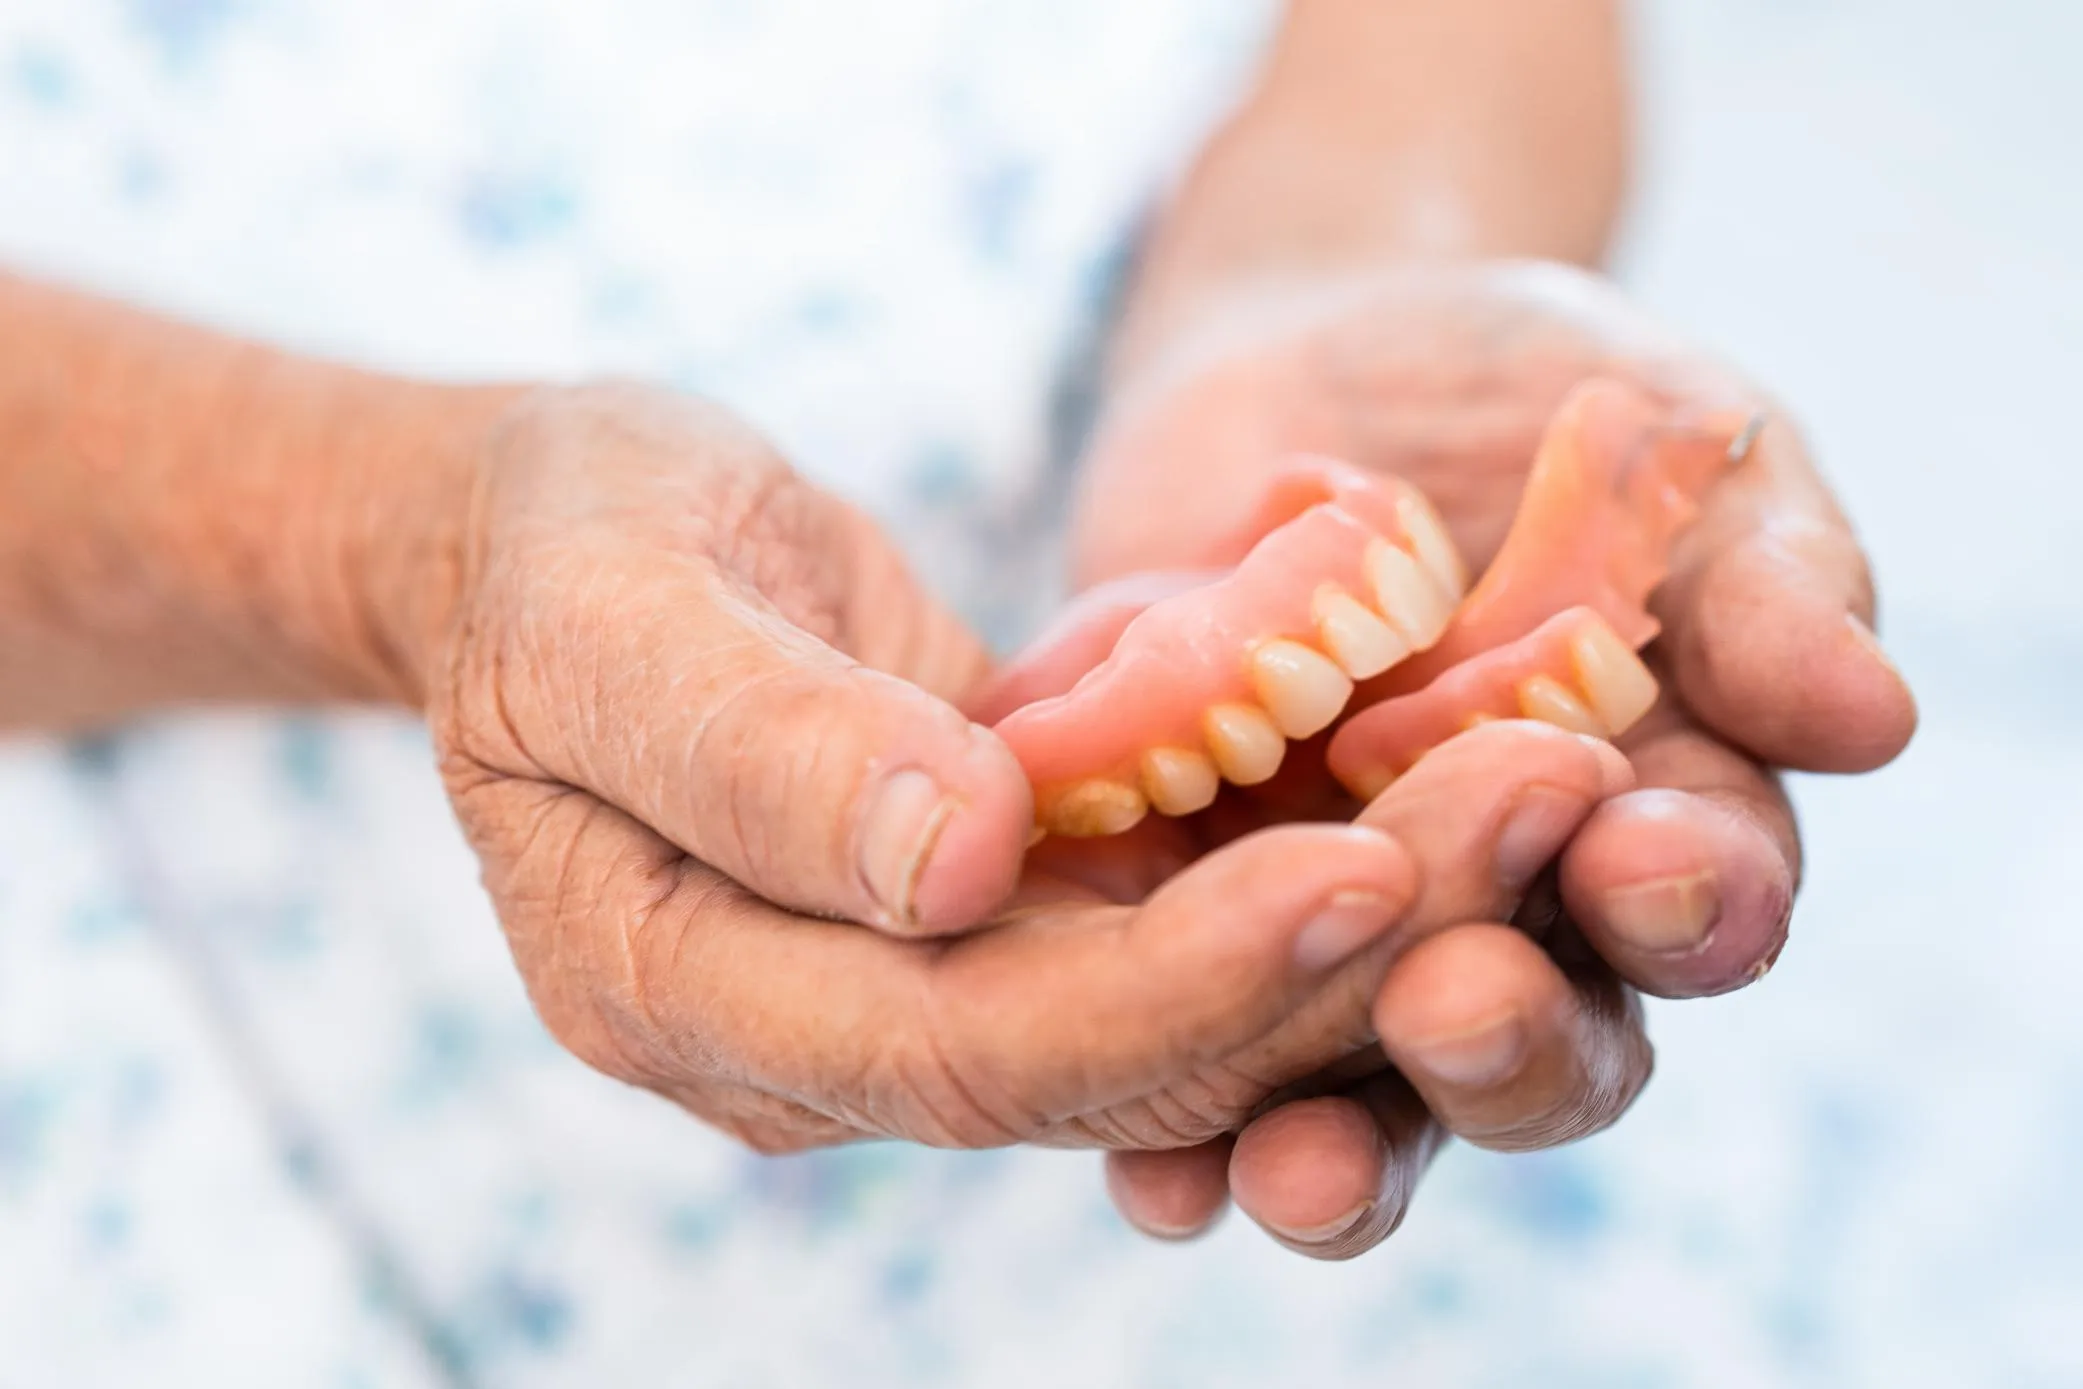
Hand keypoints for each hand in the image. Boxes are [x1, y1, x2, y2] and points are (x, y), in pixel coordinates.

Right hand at [416, 382, 1628, 1153]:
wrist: (561, 540)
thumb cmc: (558, 546)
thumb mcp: (605, 605)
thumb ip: (752, 740)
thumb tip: (956, 861)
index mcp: (688, 993)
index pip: (964, 1048)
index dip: (1172, 983)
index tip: (1363, 872)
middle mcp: (820, 1039)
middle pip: (1112, 1055)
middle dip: (1337, 954)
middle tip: (1543, 804)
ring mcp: (917, 987)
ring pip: (1180, 1006)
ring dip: (1376, 916)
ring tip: (1549, 783)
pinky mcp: (997, 915)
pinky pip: (1179, 921)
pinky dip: (1317, 858)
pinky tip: (1458, 770)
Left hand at [1077, 262, 1916, 1253]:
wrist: (1305, 359)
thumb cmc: (1530, 398)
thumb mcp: (1669, 451)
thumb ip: (1762, 581)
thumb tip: (1870, 714)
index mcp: (1652, 819)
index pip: (1695, 903)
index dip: (1686, 900)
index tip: (1646, 862)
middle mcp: (1501, 910)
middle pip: (1533, 1042)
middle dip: (1506, 1045)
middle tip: (1452, 1009)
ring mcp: (1334, 930)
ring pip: (1357, 1093)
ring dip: (1336, 1154)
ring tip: (1289, 1173)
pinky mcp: (1185, 921)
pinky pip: (1175, 1058)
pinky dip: (1162, 1136)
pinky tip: (1143, 1176)